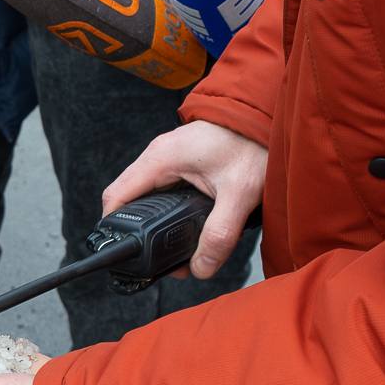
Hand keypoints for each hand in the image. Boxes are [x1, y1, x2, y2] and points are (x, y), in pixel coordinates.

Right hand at [102, 120, 266, 278]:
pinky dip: (166, 209)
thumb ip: (220, 234)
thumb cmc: (254, 143)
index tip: (125, 252)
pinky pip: (161, 188)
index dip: (113, 227)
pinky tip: (184, 224)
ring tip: (173, 247)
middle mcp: (158, 155)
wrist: (271, 116)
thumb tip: (200, 268)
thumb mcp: (239, 194)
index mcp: (160, 159)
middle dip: (138, 230)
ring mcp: (168, 157)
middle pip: (128, 199)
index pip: (116, 195)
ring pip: (145, 194)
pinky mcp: (181, 161)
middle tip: (157, 258)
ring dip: (153, 221)